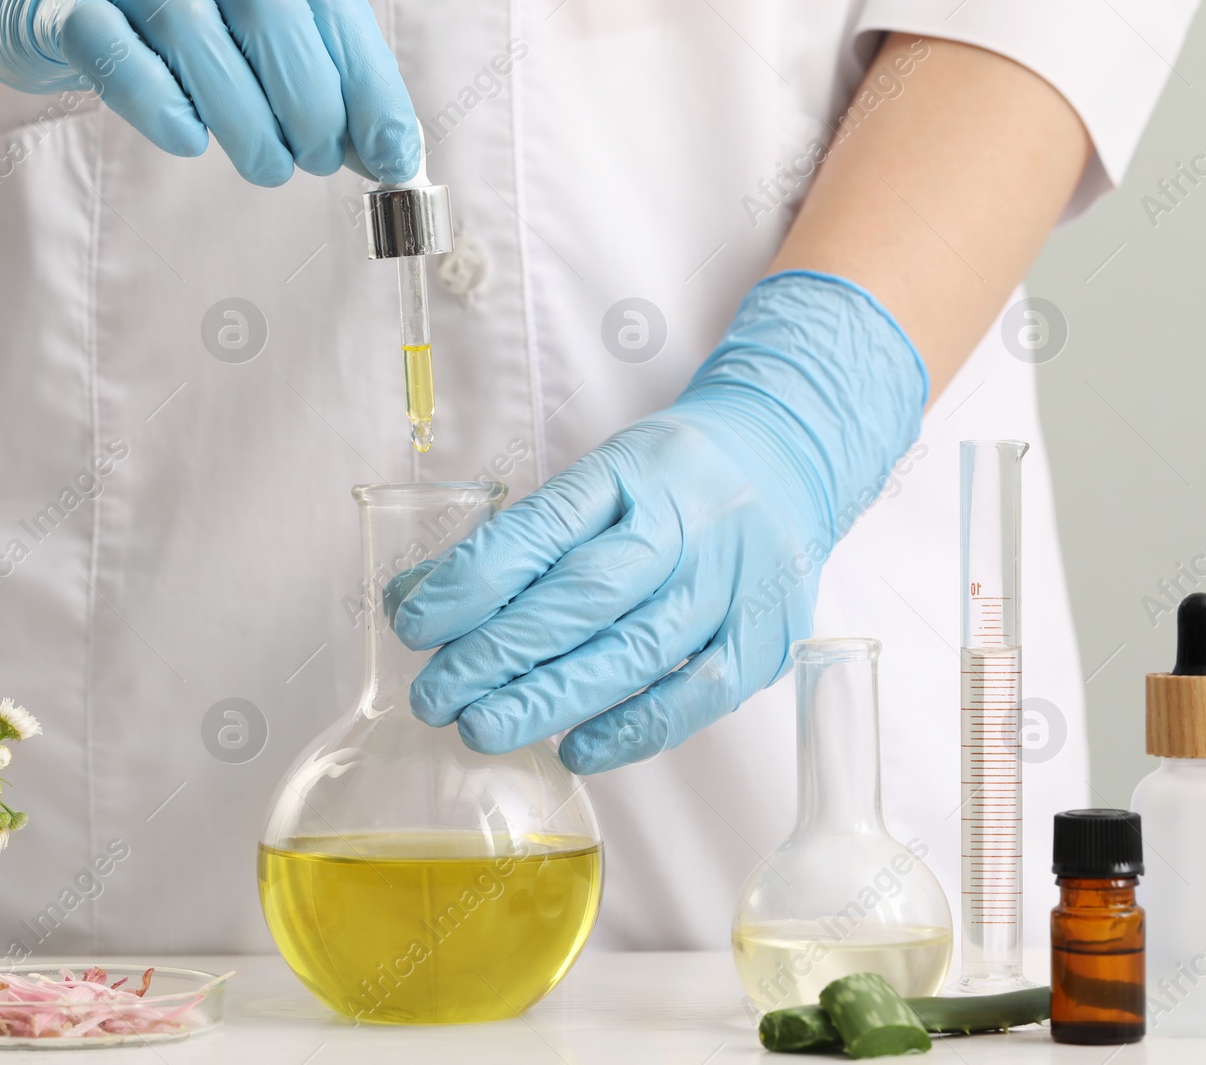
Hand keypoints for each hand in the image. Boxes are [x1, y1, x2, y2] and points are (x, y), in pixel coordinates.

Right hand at [0, 0, 419, 184]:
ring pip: (196, 36)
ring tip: (267, 164)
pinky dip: (158, 101)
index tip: (395, 156)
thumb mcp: (251, 39)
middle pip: (273, 16)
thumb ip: (319, 79)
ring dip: (246, 119)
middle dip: (311, 105)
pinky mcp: (59, 6)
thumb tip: (387, 150)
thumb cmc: (162, 22)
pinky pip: (112, 51)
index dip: (371, 88)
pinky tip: (187, 137)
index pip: (334, 12)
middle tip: (316, 158)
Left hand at [388, 271, 928, 773]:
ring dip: (549, 699)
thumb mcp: (597, 480)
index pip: (542, 529)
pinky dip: (633, 729)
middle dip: (498, 653)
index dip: (473, 580)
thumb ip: (515, 542)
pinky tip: (575, 750)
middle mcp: (685, 524)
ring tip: (481, 729)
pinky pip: (696, 695)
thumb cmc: (670, 480)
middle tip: (435, 697)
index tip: (414, 624)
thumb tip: (413, 601)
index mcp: (632, 472)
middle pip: (583, 597)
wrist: (792, 455)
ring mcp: (731, 582)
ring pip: (633, 651)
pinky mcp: (765, 637)